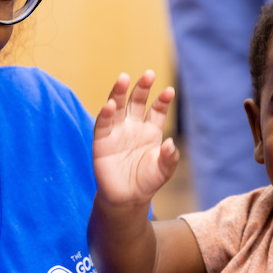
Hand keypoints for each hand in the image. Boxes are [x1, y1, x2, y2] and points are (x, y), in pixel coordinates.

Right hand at [92, 71, 178, 204]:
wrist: (126, 198)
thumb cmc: (147, 182)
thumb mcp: (163, 171)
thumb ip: (169, 158)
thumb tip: (171, 144)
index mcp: (151, 130)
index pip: (157, 110)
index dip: (162, 100)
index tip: (169, 91)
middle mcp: (133, 126)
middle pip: (136, 101)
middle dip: (142, 88)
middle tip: (149, 74)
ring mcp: (116, 132)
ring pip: (117, 107)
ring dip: (119, 92)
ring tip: (123, 78)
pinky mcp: (101, 141)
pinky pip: (102, 124)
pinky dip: (104, 114)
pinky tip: (109, 105)